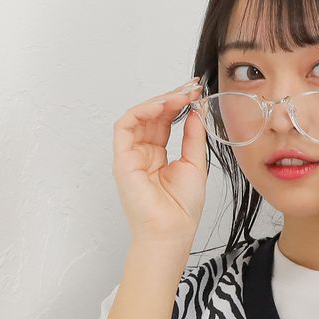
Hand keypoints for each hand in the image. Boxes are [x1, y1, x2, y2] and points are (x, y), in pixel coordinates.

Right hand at [112, 78, 206, 247]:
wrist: (172, 231)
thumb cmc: (182, 208)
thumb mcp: (195, 164)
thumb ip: (193, 136)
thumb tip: (196, 111)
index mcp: (158, 156)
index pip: (165, 122)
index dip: (179, 105)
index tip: (196, 93)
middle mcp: (142, 154)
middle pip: (152, 116)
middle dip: (171, 98)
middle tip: (191, 87)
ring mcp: (130, 156)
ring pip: (138, 117)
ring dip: (159, 102)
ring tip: (180, 95)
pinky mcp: (122, 159)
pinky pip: (126, 126)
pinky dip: (142, 111)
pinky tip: (162, 106)